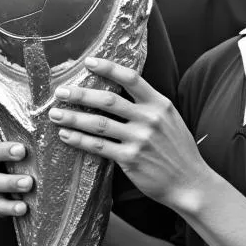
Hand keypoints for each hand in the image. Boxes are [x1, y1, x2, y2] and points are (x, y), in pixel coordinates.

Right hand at [0, 102, 33, 217]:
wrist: (24, 196)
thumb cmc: (25, 165)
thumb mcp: (26, 147)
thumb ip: (29, 132)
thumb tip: (46, 110)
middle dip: (3, 151)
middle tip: (22, 151)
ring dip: (11, 182)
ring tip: (28, 183)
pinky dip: (10, 207)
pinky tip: (23, 207)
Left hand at [47, 57, 211, 207]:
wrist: (190, 183)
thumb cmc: (177, 150)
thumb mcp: (170, 120)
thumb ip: (148, 106)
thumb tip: (118, 93)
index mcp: (160, 104)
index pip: (131, 79)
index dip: (108, 68)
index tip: (88, 62)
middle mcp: (150, 119)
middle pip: (108, 100)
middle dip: (79, 95)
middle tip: (60, 92)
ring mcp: (140, 139)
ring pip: (98, 124)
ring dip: (73, 118)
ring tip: (55, 114)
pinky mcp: (130, 159)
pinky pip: (98, 146)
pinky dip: (79, 140)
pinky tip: (66, 135)